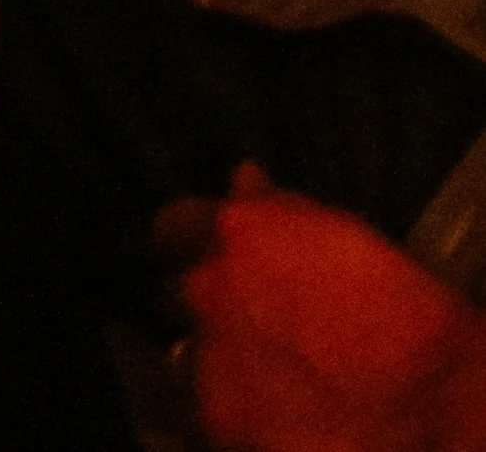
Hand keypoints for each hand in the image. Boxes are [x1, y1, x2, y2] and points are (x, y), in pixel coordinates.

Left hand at [163, 175, 485, 450]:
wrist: (426, 398)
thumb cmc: (396, 305)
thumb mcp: (340, 235)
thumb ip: (277, 208)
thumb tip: (243, 181)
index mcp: (235, 232)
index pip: (175, 222)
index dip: (192, 237)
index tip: (207, 250)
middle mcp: (207, 289)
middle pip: (179, 289)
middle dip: (207, 299)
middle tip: (248, 317)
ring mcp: (208, 357)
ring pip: (193, 350)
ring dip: (219, 353)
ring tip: (264, 369)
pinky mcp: (219, 419)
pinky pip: (209, 404)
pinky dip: (235, 403)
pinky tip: (272, 407)